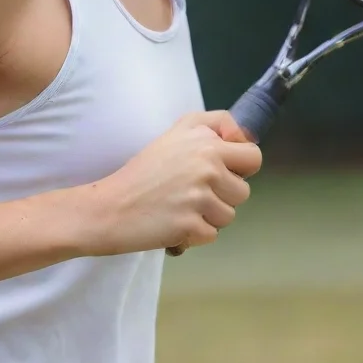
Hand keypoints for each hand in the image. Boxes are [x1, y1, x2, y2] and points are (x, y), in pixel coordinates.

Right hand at [86, 111, 260, 257]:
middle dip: (224, 196)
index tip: (221, 172)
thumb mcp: (175, 134)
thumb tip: (245, 138)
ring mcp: (201, 195)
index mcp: (204, 139)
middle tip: (194, 193)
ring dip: (209, 216)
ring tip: (180, 207)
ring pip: (229, 214)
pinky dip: (195, 234)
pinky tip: (173, 222)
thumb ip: (211, 129)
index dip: (240, 167)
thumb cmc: (142, 171)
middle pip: (244, 190)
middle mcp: (207, 163)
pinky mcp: (193, 224)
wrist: (111, 206)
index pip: (252, 155)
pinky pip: (211, 234)